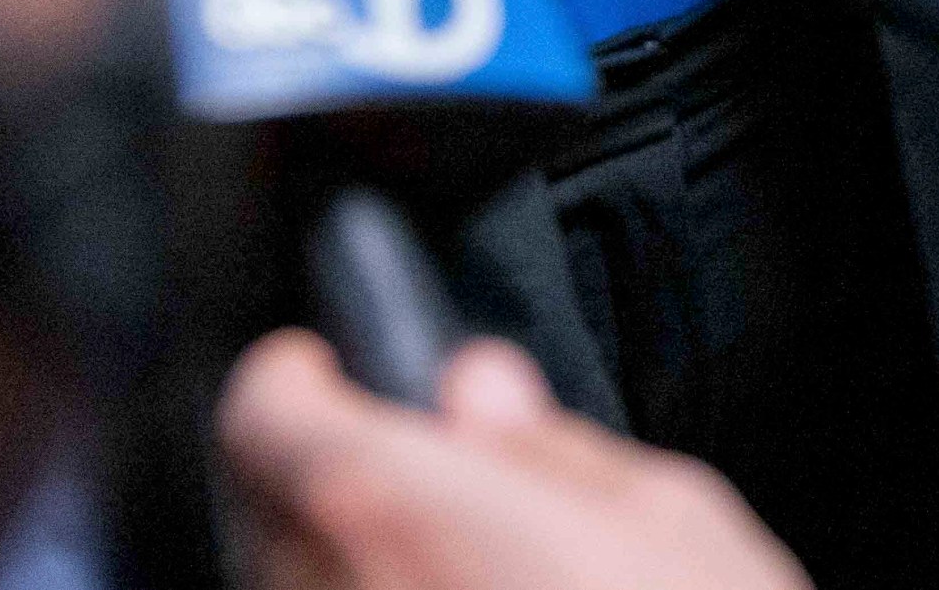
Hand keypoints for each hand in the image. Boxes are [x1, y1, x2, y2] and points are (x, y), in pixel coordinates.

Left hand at [218, 331, 811, 589]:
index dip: (299, 381)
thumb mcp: (671, 517)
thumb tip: (479, 393)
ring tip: (462, 573)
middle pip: (268, 514)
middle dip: (331, 479)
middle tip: (425, 477)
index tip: (331, 370)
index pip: (268, 416)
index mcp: (396, 511)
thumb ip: (550, 449)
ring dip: (353, 569)